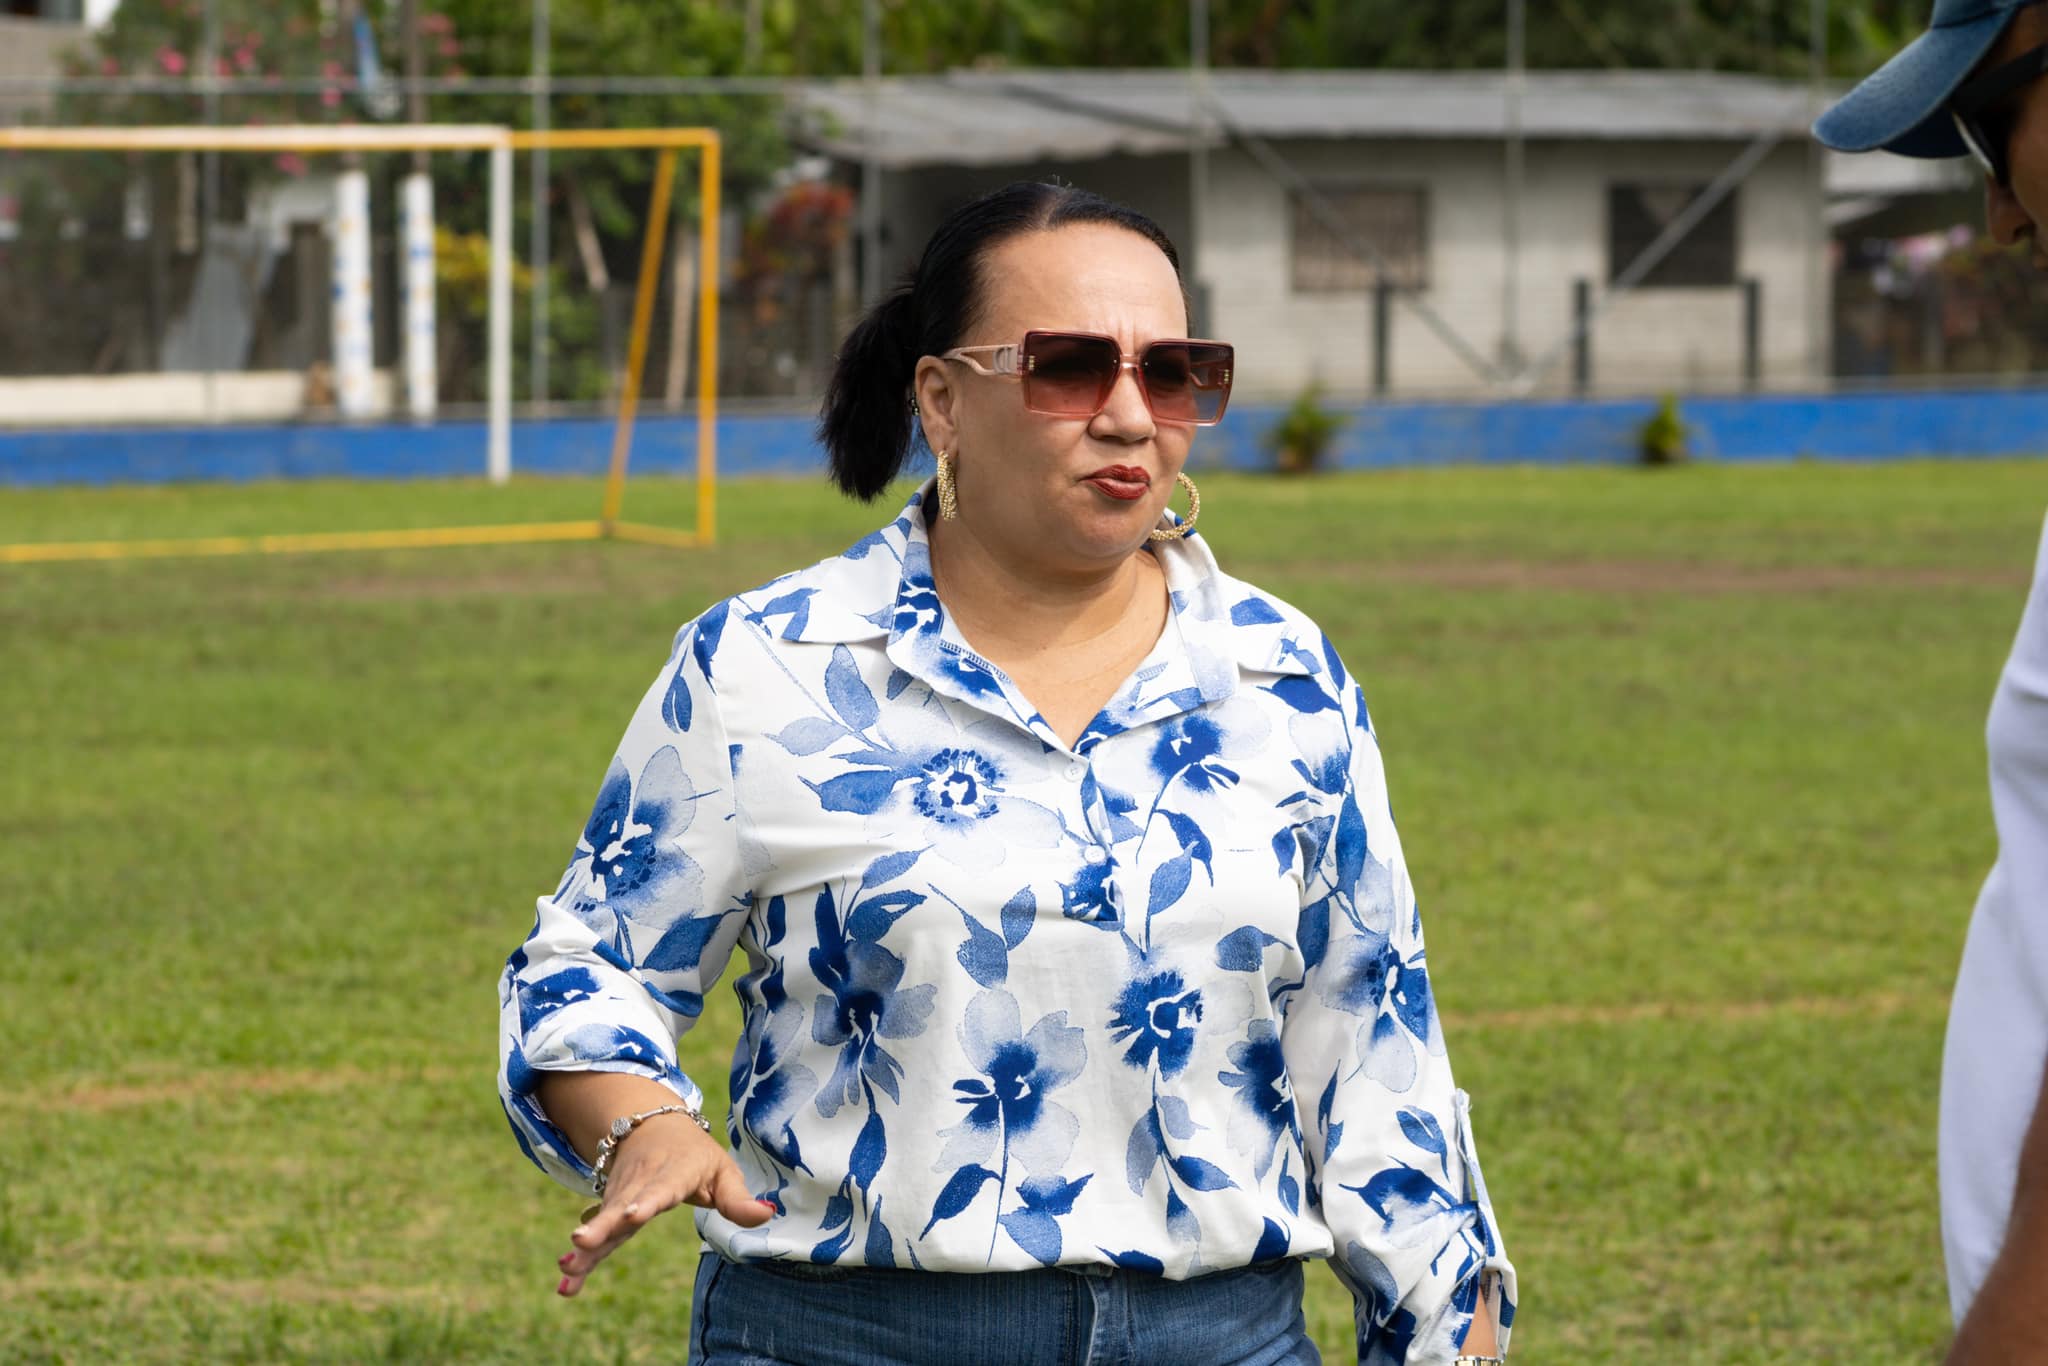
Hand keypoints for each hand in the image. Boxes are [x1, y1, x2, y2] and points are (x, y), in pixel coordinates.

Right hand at [555, 1113, 773, 1297]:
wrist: (651, 1127)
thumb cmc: (694, 1155)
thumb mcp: (723, 1170)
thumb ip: (739, 1199)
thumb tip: (767, 1215)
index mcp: (672, 1173)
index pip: (660, 1188)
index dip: (646, 1200)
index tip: (632, 1214)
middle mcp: (641, 1184)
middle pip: (620, 1206)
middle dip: (601, 1226)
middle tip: (581, 1242)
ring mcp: (621, 1196)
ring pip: (602, 1222)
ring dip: (586, 1247)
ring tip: (568, 1269)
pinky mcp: (608, 1210)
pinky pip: (596, 1234)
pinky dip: (582, 1256)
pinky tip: (567, 1280)